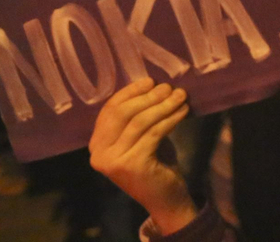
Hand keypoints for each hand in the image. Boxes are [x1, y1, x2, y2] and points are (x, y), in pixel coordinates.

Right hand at [89, 79, 195, 235]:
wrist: (164, 198)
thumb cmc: (152, 163)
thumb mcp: (139, 137)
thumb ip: (136, 116)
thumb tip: (151, 84)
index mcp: (96, 145)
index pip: (110, 110)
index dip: (130, 92)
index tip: (150, 80)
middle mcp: (98, 154)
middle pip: (123, 114)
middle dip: (148, 97)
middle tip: (169, 87)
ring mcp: (113, 161)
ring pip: (140, 122)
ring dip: (163, 105)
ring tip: (180, 96)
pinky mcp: (132, 165)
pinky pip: (154, 133)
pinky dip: (170, 119)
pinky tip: (183, 111)